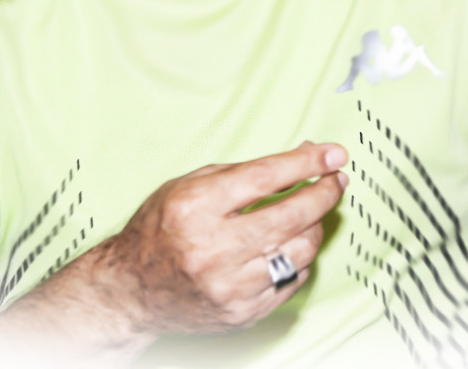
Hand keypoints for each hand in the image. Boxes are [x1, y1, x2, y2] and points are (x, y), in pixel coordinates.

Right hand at [101, 141, 348, 335]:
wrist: (132, 288)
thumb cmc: (161, 228)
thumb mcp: (189, 185)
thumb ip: (246, 171)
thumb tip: (302, 155)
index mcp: (196, 207)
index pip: (266, 178)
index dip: (306, 163)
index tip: (334, 155)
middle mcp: (213, 248)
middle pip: (291, 216)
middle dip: (323, 193)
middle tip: (336, 180)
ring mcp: (229, 286)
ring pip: (299, 251)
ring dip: (315, 226)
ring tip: (312, 212)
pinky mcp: (241, 312)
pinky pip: (290, 281)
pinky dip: (298, 259)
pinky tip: (291, 244)